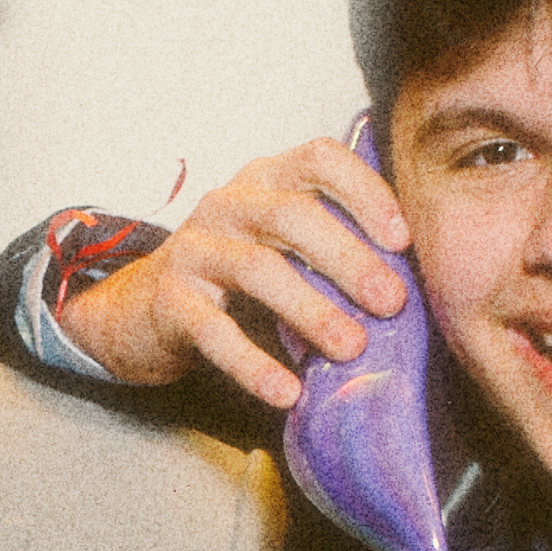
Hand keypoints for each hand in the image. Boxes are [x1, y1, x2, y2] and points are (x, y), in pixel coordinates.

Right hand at [58, 138, 412, 409]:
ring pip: (257, 269)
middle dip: (348, 258)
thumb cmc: (231, 281)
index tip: (403, 238)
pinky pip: (214, 331)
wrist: (141, 312)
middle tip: (392, 302)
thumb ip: (332, 249)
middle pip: (292, 214)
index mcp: (264, 180)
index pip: (318, 159)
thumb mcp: (281, 247)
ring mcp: (192, 249)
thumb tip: (410, 287)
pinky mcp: (170, 301)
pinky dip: (254, 364)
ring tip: (350, 348)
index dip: (364, 191)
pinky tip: (286, 391)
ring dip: (311, 310)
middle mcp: (227, 204)